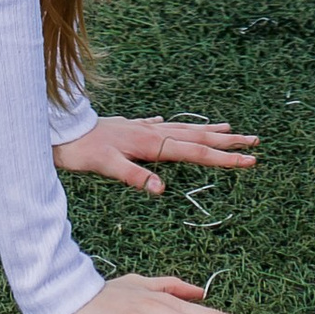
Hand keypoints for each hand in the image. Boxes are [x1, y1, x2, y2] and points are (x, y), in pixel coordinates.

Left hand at [54, 115, 258, 194]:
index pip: (195, 152)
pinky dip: (177, 128)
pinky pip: (164, 127)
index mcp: (152, 144)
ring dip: (208, 132)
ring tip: (230, 130)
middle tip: (255, 143)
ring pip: (184, 130)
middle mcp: (152, 132)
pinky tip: (176, 124)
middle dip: (228, 143)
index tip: (249, 161)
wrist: (60, 128)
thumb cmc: (81, 150)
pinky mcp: (132, 128)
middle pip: (197, 137)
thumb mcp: (106, 166)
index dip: (223, 159)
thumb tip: (161, 189)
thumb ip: (133, 176)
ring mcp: (144, 128)